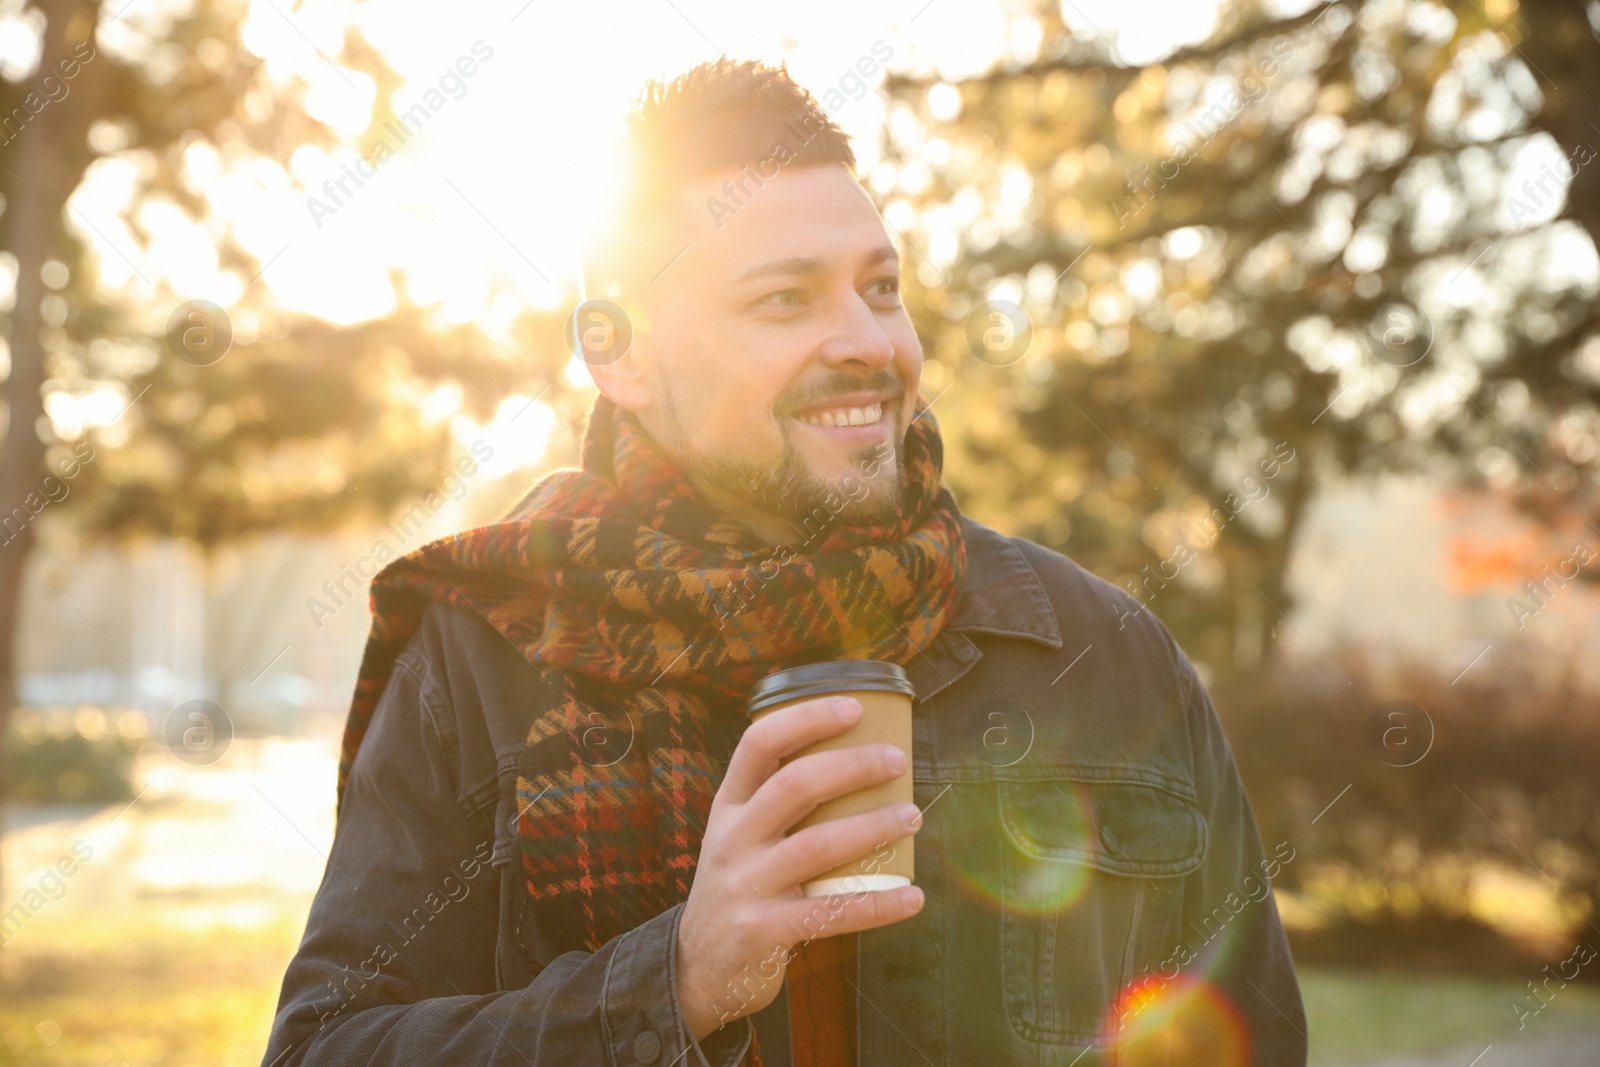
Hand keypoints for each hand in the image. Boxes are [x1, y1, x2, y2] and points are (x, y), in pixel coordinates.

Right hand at [675, 695, 923, 1039]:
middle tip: (896, 761)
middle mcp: (733, 838)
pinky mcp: (763, 931)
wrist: (696, 966)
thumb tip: (857, 762)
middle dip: (851, 766)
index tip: (853, 707)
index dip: (806, 719)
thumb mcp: (739, 837)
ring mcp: (746, 885)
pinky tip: (912, 897)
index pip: (759, 744)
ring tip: (912, 818)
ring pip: (817, 845)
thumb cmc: (737, 887)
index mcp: (729, 806)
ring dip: (872, 827)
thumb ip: (778, 804)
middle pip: (794, 786)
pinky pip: (830, 914)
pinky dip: (878, 904)